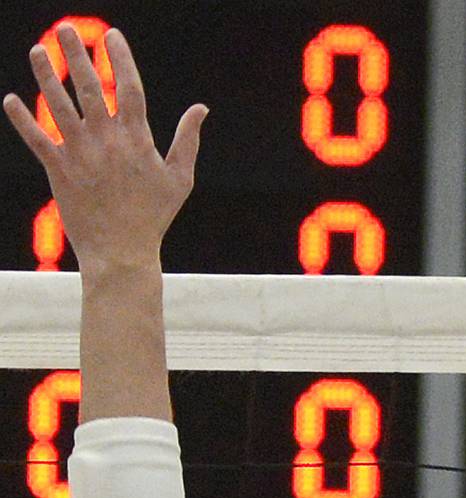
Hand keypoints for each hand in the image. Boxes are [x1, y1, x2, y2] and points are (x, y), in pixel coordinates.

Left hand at [3, 25, 204, 272]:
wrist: (122, 253)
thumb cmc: (153, 217)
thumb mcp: (180, 179)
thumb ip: (188, 140)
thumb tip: (202, 108)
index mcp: (137, 140)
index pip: (129, 89)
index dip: (121, 58)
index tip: (112, 35)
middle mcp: (106, 141)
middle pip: (89, 87)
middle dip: (76, 55)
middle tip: (66, 29)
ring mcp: (80, 154)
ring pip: (59, 105)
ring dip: (46, 75)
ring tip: (38, 50)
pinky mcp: (58, 169)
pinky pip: (36, 138)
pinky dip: (22, 119)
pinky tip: (11, 100)